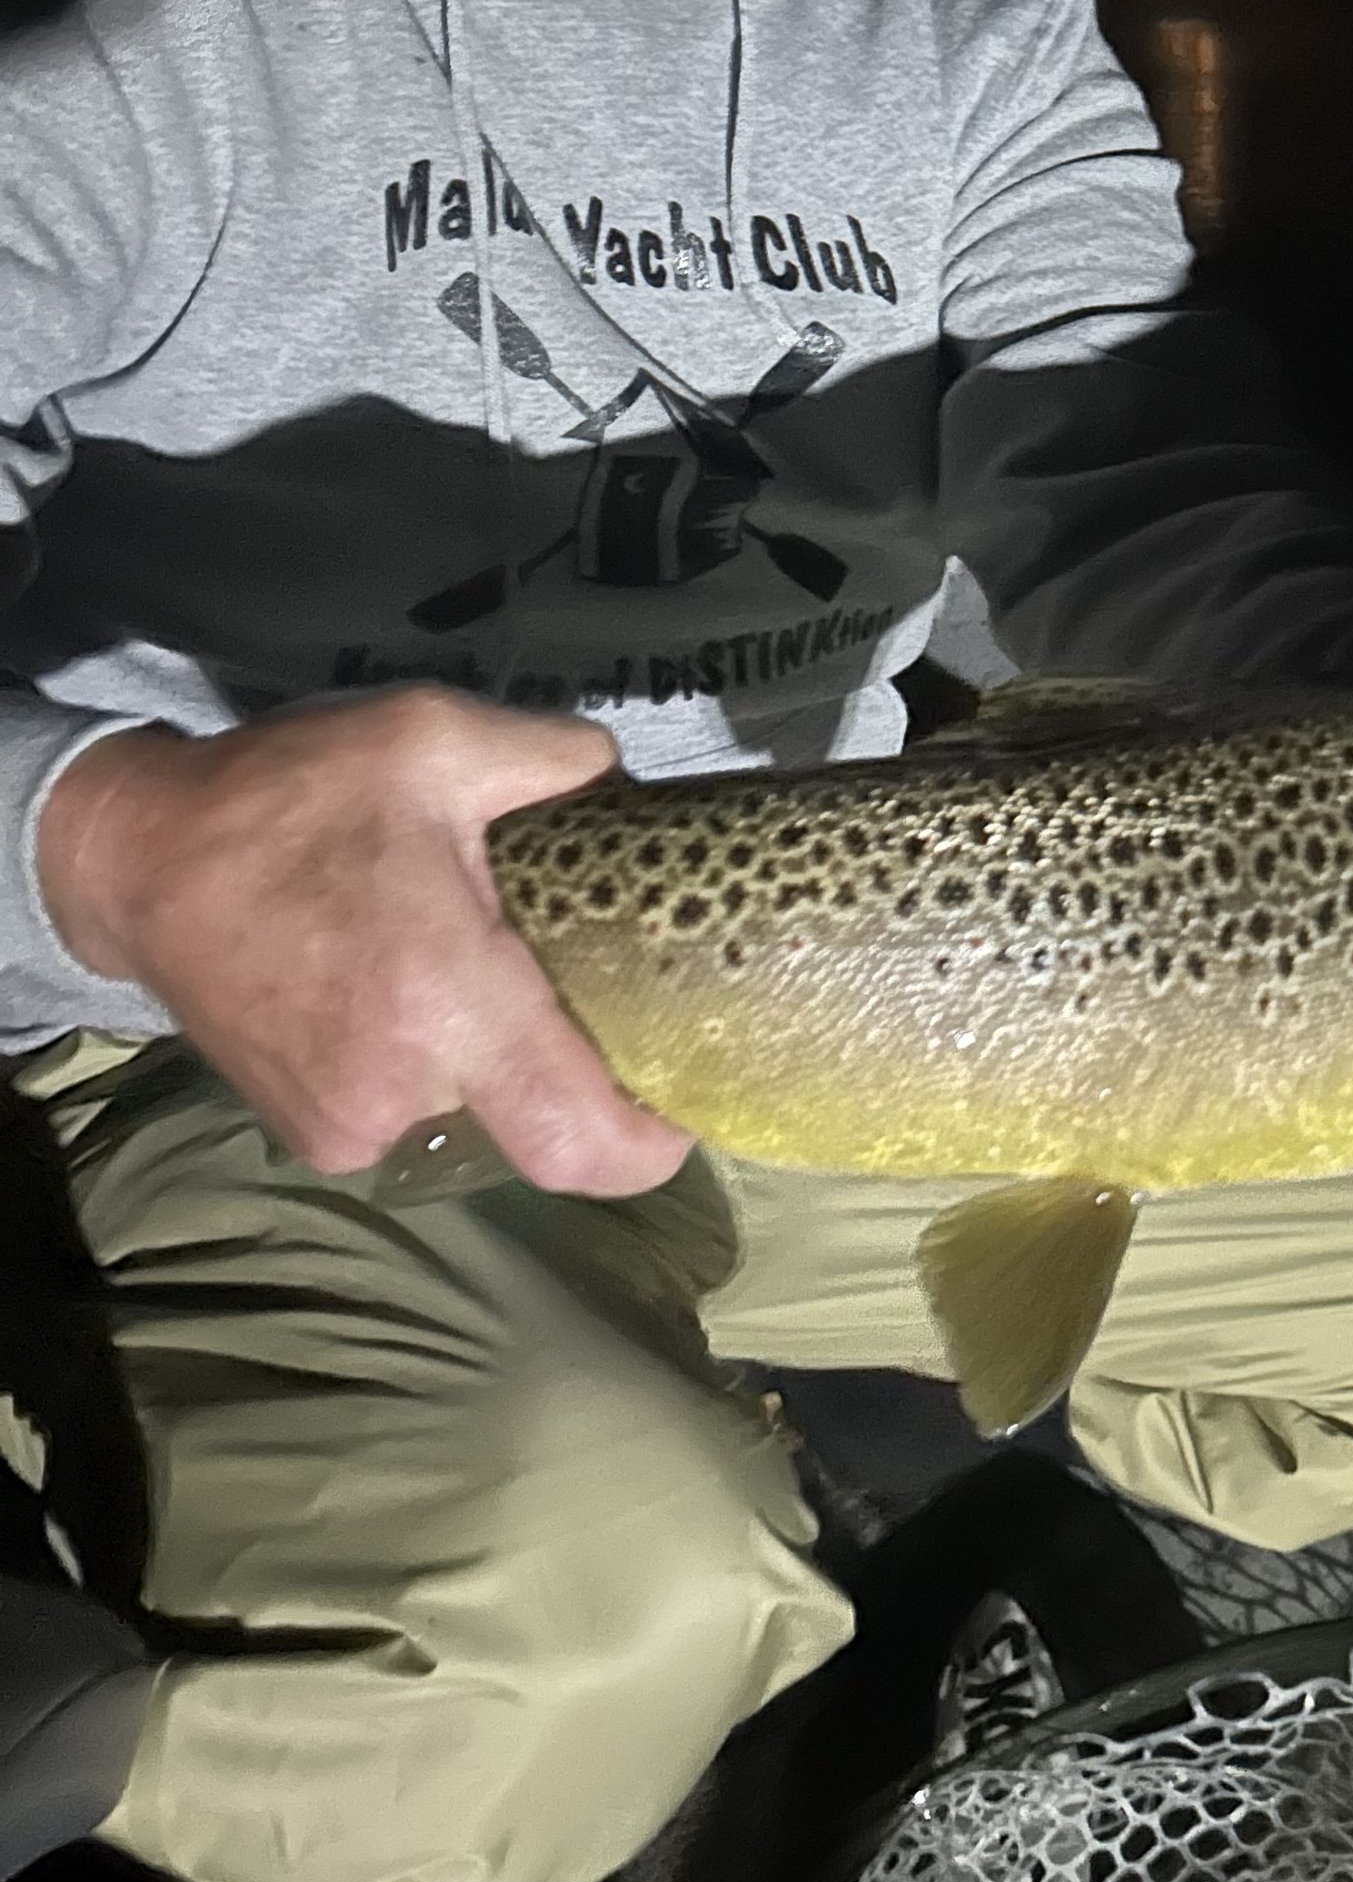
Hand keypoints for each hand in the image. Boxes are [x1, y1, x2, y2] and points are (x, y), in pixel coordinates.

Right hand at [37, 691, 692, 1196]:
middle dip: (572, 1070)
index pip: (580, 1142)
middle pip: (538, 1124)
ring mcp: (346, 1125)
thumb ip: (554, 757)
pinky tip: (408, 993)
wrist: (140, 859)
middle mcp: (402, 1090)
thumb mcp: (433, 738)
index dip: (650, 1144)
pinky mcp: (310, 1132)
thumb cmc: (291, 797)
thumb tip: (622, 781)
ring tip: (471, 971)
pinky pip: (412, 1113)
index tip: (682, 1099)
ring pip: (475, 1116)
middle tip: (579, 990)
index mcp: (449, 1007)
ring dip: (492, 1060)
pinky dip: (432, 1065)